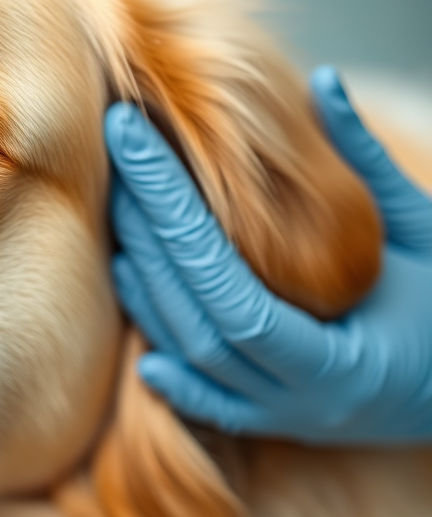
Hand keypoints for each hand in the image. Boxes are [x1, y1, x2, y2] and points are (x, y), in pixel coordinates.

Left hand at [106, 67, 431, 443]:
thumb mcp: (423, 231)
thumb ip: (371, 163)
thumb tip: (324, 82)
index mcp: (341, 361)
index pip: (232, 292)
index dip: (175, 220)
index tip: (138, 148)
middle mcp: (303, 401)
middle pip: (199, 322)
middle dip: (152, 240)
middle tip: (124, 168)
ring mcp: (287, 418)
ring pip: (193, 359)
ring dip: (148, 291)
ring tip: (126, 222)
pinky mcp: (279, 424)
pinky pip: (208, 402)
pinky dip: (172, 368)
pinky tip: (138, 322)